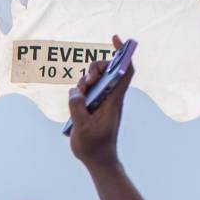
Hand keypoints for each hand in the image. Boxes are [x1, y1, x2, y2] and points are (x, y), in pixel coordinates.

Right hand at [66, 35, 134, 167]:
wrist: (98, 160)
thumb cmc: (94, 146)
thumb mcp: (83, 127)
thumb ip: (78, 107)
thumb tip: (75, 91)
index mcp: (114, 100)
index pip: (124, 71)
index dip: (123, 53)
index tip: (115, 39)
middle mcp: (110, 98)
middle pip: (106, 71)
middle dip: (95, 67)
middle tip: (88, 79)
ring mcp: (102, 102)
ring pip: (95, 81)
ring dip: (85, 80)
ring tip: (79, 93)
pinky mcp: (93, 107)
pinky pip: (87, 91)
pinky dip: (80, 90)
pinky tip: (76, 99)